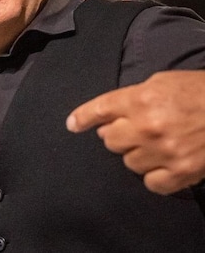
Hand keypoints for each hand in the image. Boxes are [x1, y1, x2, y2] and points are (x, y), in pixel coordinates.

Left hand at [67, 70, 204, 193]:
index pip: (100, 110)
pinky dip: (154, 176)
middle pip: (110, 141)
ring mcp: (164, 151)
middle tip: (136, 129)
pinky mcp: (181, 172)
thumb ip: (132, 97)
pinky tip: (163, 164)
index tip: (72, 125)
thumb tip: (108, 116)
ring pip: (128, 162)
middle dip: (118, 135)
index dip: (83, 118)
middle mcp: (148, 126)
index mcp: (142, 99)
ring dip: (137, 154)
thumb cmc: (199, 91)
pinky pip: (150, 183)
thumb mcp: (163, 82)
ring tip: (156, 144)